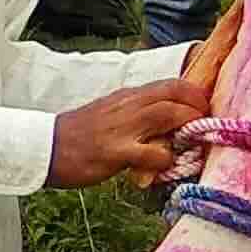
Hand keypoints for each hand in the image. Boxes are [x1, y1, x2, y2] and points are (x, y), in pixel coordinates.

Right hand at [50, 80, 200, 190]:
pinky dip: (166, 159)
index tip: (203, 108)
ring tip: (193, 141)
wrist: (44, 148)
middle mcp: (127, 105)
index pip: (169, 84)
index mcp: (126, 96)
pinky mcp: (116, 151)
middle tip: (206, 123)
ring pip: (169, 114)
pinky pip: (154, 153)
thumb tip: (166, 130)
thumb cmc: (77, 136)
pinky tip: (162, 167)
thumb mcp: (110, 117)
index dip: (193, 94)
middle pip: (175, 94)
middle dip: (198, 106)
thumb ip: (137, 118)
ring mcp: (122, 127)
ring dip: (188, 125)